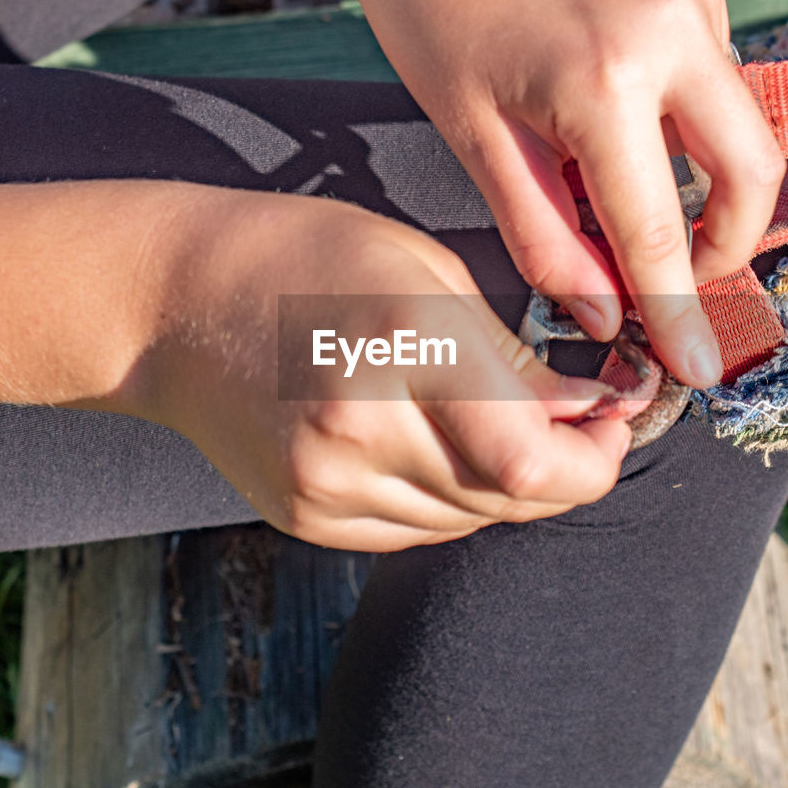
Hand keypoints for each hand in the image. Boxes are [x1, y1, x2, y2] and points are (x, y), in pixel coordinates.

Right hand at [125, 191, 628, 551]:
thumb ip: (509, 355)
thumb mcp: (423, 270)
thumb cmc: (302, 258)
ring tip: (502, 422)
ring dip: (511, 482)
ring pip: (472, 520)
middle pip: (511, 498)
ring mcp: (326, 486)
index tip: (614, 420)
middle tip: (580, 422)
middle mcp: (359, 430)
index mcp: (398, 344)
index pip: (531, 461)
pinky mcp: (309, 517)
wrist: (173, 304)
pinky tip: (441, 444)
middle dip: (567, 467)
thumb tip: (585, 412)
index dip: (596, 458)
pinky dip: (455, 496)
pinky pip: (421, 528)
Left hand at [302, 0, 785, 386]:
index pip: (659, 230)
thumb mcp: (475, 143)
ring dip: (696, 167)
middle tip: (674, 272)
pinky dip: (681, 107)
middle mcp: (671, 26)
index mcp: (600, 82)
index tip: (699, 367)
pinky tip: (616, 96)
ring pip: (737, 117)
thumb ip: (546, 240)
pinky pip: (716, 65)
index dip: (679, 310)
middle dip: (727, 241)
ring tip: (614, 168)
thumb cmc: (435, 17)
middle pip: (751, 171)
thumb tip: (608, 313)